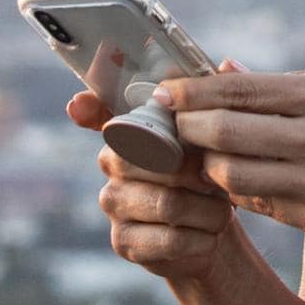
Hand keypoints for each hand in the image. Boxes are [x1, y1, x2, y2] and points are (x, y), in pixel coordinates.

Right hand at [67, 63, 240, 280]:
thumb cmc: (213, 170)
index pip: (102, 113)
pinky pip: (169, 239)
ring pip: (168, 203)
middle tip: (218, 179)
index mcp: (131, 129)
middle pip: (148, 161)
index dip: (90, 108)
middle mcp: (112, 162)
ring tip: (223, 209)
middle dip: (194, 171)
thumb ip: (217, 99)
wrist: (215, 228)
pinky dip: (200, 238)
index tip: (79, 102)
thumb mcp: (217, 133)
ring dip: (206, 209)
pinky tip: (209, 234)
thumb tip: (225, 63)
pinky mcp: (124, 241)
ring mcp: (114, 203)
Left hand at [161, 65, 304, 241]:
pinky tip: (236, 177)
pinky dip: (240, 191)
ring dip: (208, 163)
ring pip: (235, 176)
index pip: (243, 90)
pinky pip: (261, 205)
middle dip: (188, 127)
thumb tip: (230, 69)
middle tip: (172, 123)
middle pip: (227, 133)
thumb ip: (289, 79)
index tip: (164, 91)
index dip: (195, 91)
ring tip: (202, 151)